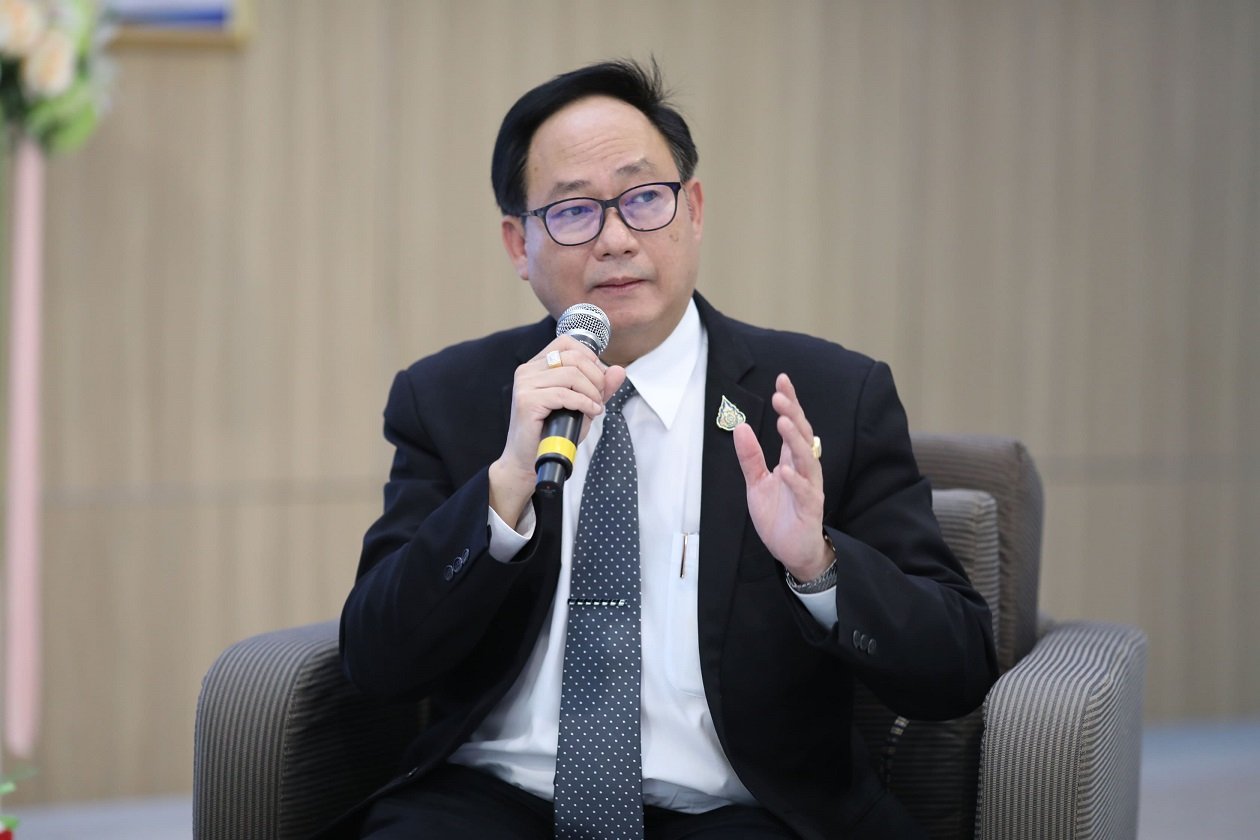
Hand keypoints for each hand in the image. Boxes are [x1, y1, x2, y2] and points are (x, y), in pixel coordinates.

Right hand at [488, 337, 625, 526]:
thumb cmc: (554, 433)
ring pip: (572, 375)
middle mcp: (527, 370)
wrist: (529, 461)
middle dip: (596, 377)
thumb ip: (600, 387)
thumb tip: (620, 370)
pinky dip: (584, 403)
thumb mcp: (582, 405)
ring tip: (595, 407)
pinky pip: (565, 394)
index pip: (567, 342)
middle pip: (574, 357)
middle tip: (600, 398)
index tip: (598, 380)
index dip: (590, 357)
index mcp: (536, 365)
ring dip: (592, 392)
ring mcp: (525, 384)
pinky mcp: (527, 401)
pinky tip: (591, 413)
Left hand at [732, 373, 832, 581]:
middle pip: (802, 436)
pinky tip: (786, 470)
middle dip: (793, 414)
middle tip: (780, 395)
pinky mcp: (810, 509)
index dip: (789, 403)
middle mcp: (804, 469)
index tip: (782, 380)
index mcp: (791, 460)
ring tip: (784, 422)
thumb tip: (741, 427)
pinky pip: (805, 492)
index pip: (793, 426)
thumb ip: (750, 457)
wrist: (791, 550)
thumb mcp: (756, 483)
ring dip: (796, 441)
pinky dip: (796, 481)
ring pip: (807, 460)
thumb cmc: (778, 514)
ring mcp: (809, 488)